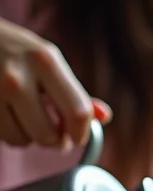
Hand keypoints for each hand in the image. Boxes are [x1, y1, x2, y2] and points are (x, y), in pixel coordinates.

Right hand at [0, 17, 110, 148]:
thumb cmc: (14, 50)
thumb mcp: (46, 59)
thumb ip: (73, 90)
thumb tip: (104, 116)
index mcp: (45, 61)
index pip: (77, 112)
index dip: (81, 133)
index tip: (78, 138)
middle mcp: (18, 76)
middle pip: (49, 135)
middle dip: (54, 140)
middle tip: (53, 132)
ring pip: (23, 140)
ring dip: (29, 137)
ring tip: (25, 118)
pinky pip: (3, 136)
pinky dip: (10, 133)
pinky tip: (9, 116)